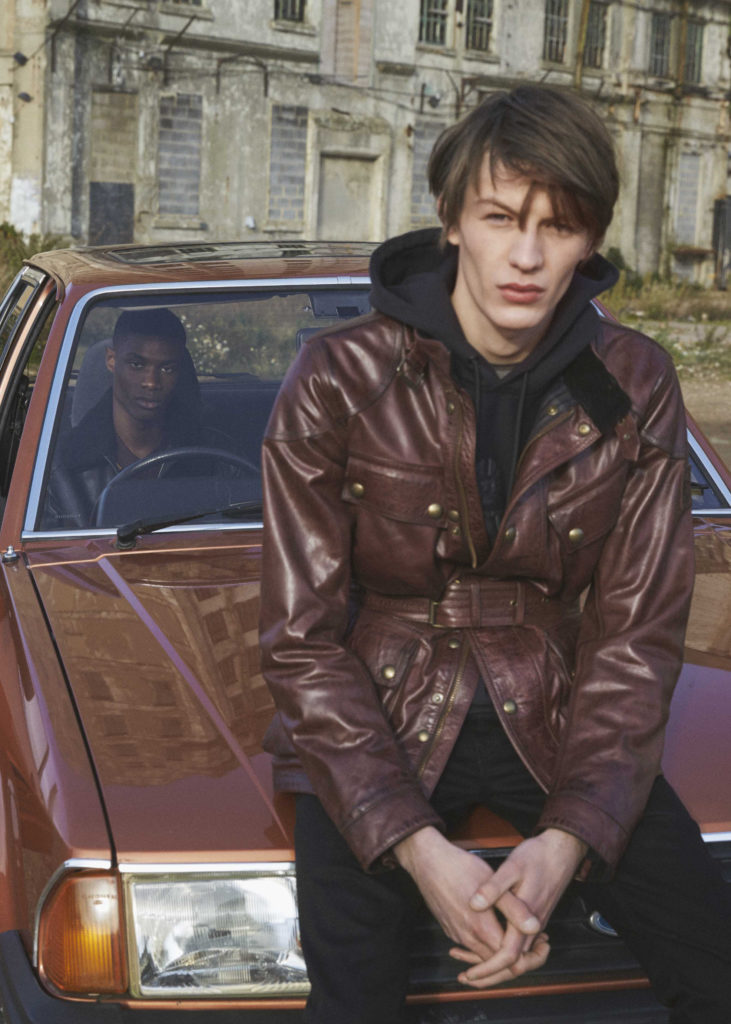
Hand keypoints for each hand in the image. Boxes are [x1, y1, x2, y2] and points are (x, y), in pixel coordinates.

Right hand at [394, 827, 540, 963]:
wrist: (427, 861)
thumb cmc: (460, 868)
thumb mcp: (493, 882)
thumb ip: (515, 908)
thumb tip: (535, 927)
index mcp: (481, 928)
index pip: (510, 960)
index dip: (530, 955)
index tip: (543, 943)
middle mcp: (467, 937)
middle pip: (497, 962)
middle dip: (518, 956)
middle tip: (537, 940)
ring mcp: (456, 934)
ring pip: (483, 954)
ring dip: (501, 949)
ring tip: (518, 932)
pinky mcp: (449, 928)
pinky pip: (470, 945)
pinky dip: (485, 943)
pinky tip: (494, 927)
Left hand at [452, 828, 587, 987]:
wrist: (562, 850)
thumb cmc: (538, 857)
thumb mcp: (512, 867)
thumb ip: (494, 888)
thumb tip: (474, 905)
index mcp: (526, 919)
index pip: (508, 957)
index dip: (487, 969)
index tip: (469, 973)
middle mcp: (532, 927)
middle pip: (514, 966)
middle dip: (489, 975)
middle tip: (465, 976)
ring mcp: (534, 924)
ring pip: (516, 957)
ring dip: (494, 964)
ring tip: (468, 963)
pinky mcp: (533, 918)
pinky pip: (519, 945)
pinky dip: (501, 950)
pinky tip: (484, 942)